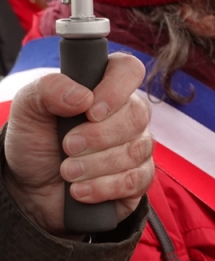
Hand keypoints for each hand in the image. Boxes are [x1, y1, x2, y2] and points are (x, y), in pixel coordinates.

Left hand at [3, 52, 153, 235]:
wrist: (32, 189)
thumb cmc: (36, 142)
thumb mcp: (27, 110)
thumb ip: (48, 90)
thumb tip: (83, 96)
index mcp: (104, 87)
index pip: (129, 70)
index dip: (116, 88)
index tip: (90, 111)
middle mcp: (127, 114)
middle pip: (137, 115)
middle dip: (99, 136)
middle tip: (68, 146)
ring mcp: (137, 146)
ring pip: (135, 150)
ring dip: (96, 164)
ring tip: (67, 172)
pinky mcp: (139, 178)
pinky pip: (136, 180)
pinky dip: (104, 187)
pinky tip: (81, 190)